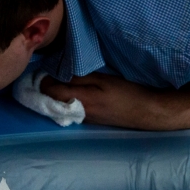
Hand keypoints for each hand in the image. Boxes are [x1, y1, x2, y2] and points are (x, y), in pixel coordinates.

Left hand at [40, 73, 161, 128]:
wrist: (145, 113)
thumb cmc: (127, 93)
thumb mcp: (103, 80)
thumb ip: (79, 77)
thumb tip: (58, 73)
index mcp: (80, 100)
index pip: (49, 91)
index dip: (44, 79)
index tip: (49, 68)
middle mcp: (76, 113)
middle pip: (50, 100)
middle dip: (48, 86)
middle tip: (53, 72)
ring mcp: (82, 119)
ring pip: (59, 105)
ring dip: (57, 93)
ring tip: (62, 79)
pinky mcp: (88, 121)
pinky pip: (68, 109)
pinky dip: (66, 99)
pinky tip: (73, 91)